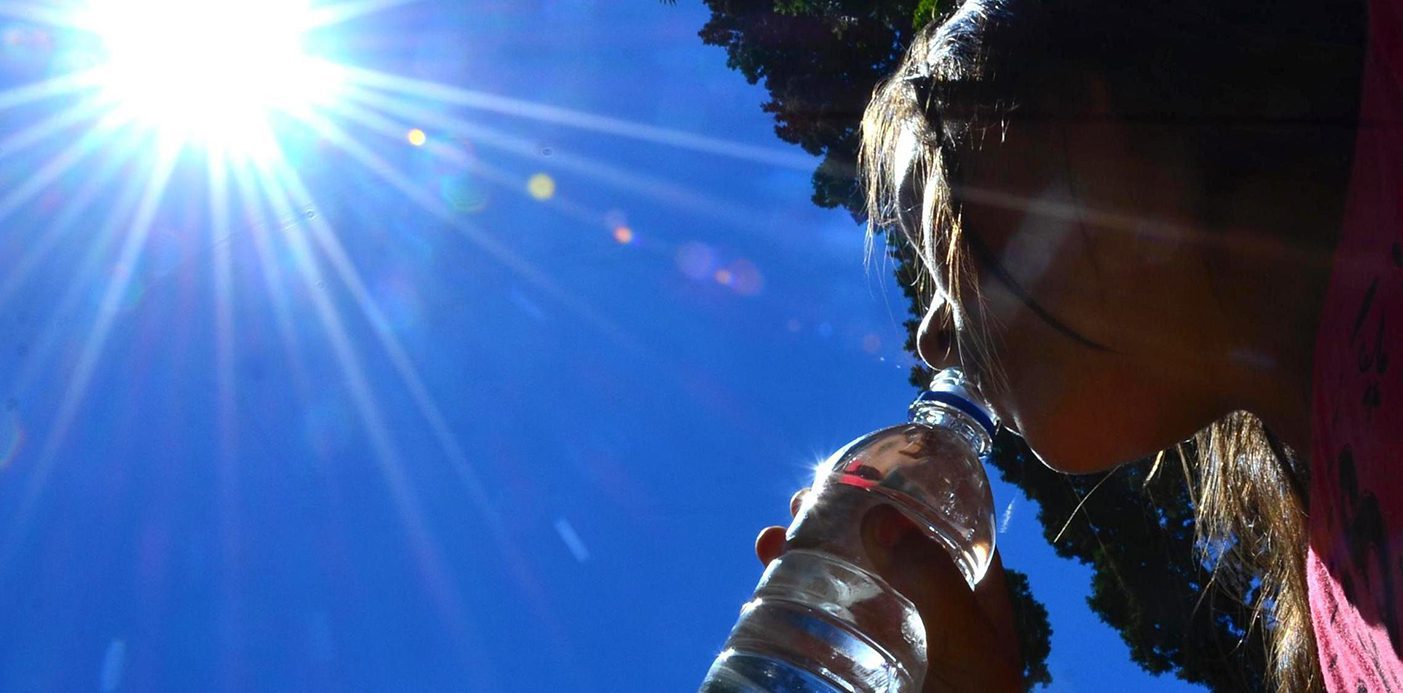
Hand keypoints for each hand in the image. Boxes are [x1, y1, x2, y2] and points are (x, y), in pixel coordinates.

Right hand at [755, 490, 1023, 692]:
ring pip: (842, 585)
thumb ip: (931, 581)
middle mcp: (927, 615)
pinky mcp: (855, 673)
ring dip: (804, 556)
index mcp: (969, 599)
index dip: (908, 491)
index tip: (866, 465)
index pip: (944, 527)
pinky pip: (817, 631)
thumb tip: (879, 512)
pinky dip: (787, 604)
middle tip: (804, 500)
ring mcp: (889, 645)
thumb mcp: (968, 647)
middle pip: (880, 550)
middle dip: (839, 519)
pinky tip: (762, 590)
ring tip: (771, 539)